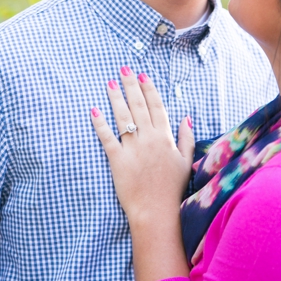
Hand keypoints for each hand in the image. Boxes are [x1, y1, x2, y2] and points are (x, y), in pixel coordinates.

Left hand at [91, 68, 194, 225]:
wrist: (156, 210)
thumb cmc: (173, 188)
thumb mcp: (186, 161)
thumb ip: (186, 138)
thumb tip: (185, 117)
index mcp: (165, 137)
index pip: (156, 107)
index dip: (149, 90)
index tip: (143, 76)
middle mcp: (148, 138)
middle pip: (138, 106)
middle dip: (131, 86)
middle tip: (124, 70)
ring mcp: (132, 148)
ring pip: (122, 117)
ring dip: (115, 98)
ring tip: (109, 83)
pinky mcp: (117, 159)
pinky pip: (107, 138)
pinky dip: (100, 124)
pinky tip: (94, 111)